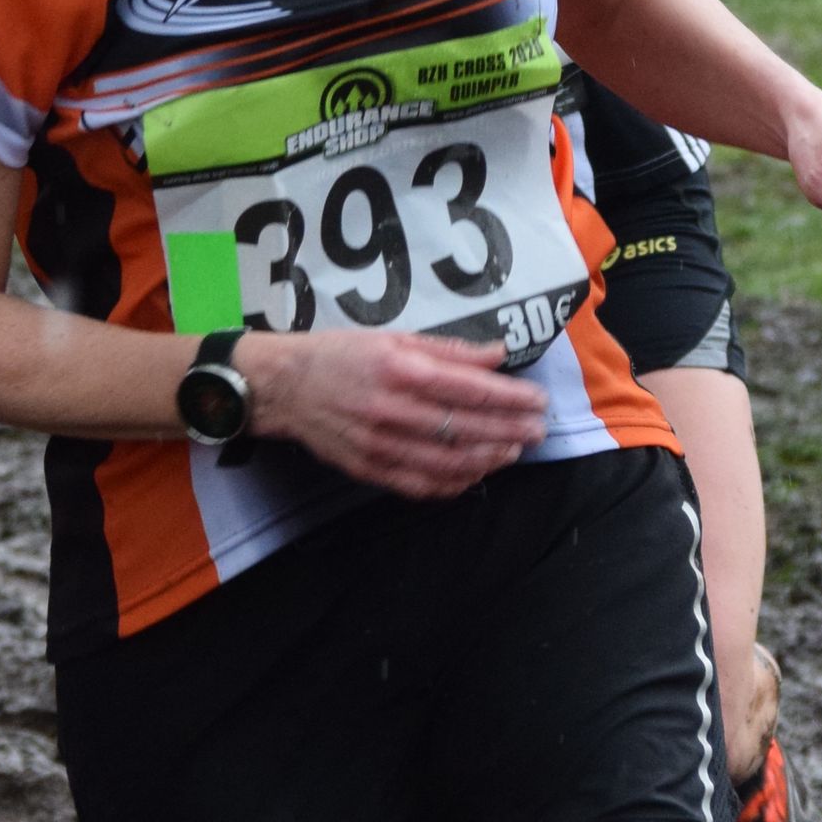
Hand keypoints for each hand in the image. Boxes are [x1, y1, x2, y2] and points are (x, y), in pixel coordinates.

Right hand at [240, 327, 548, 496]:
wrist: (283, 386)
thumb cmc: (340, 354)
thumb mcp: (393, 337)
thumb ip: (448, 350)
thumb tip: (497, 353)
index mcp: (401, 370)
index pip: (470, 389)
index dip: (509, 398)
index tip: (537, 400)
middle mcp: (393, 409)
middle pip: (466, 427)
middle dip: (509, 430)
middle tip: (538, 430)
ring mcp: (380, 444)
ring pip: (448, 460)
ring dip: (488, 458)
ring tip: (514, 451)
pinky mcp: (369, 468)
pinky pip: (421, 483)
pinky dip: (454, 482)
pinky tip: (475, 474)